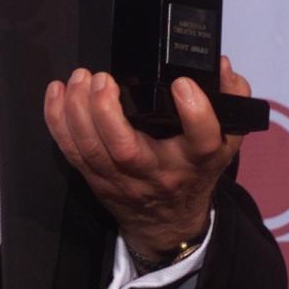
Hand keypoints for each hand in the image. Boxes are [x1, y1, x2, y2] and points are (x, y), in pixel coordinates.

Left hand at [43, 56, 248, 259]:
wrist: (168, 222)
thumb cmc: (192, 172)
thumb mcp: (224, 140)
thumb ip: (231, 100)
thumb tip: (220, 65)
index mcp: (194, 160)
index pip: (201, 140)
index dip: (194, 112)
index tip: (182, 84)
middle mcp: (156, 172)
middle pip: (125, 149)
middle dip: (107, 110)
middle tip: (104, 78)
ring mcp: (121, 178)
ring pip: (91, 149)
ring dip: (77, 110)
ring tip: (79, 78)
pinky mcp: (94, 178)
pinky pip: (70, 150)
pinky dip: (57, 120)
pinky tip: (57, 91)